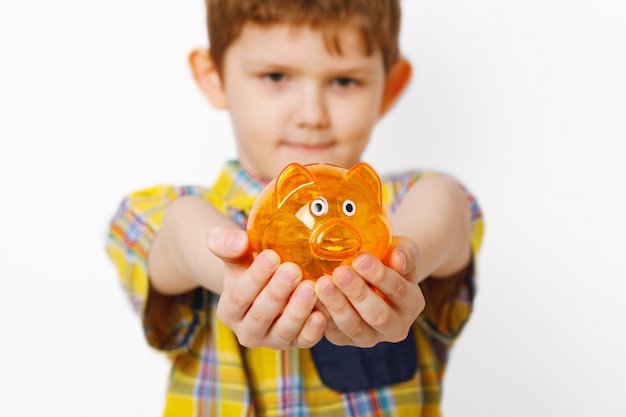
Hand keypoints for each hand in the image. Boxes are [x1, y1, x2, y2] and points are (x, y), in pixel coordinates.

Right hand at [207, 227, 326, 348]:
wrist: (270, 280)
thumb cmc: (248, 263)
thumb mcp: (234, 253)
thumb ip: (227, 244)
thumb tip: (238, 241)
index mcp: (228, 310)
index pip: (239, 296)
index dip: (255, 277)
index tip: (272, 256)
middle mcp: (247, 331)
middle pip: (261, 315)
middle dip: (277, 292)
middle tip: (293, 270)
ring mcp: (272, 339)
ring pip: (283, 331)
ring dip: (297, 310)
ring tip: (310, 287)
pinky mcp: (296, 342)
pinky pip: (304, 341)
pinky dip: (313, 330)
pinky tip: (321, 314)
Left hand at [314, 236, 424, 346]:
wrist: (368, 272)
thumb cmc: (386, 257)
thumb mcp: (400, 249)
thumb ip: (405, 253)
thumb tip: (398, 259)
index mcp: (412, 303)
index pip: (399, 291)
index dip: (380, 276)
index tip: (361, 259)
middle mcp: (395, 327)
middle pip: (378, 315)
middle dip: (358, 293)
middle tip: (340, 273)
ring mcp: (369, 337)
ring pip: (354, 327)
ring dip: (337, 306)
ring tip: (322, 284)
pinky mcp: (345, 339)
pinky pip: (333, 332)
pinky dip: (322, 315)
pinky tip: (311, 296)